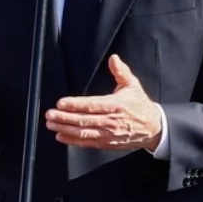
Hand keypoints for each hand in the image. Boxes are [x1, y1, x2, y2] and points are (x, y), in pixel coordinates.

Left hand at [45, 56, 162, 150]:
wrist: (153, 128)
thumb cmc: (140, 105)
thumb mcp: (133, 85)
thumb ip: (121, 71)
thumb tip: (114, 58)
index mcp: (116, 105)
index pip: (92, 105)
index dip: (75, 104)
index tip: (61, 103)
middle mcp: (111, 121)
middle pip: (84, 120)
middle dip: (64, 117)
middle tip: (50, 114)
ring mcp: (108, 134)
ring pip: (83, 132)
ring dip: (65, 129)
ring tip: (51, 124)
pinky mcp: (107, 143)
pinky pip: (87, 142)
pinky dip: (73, 141)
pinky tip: (61, 136)